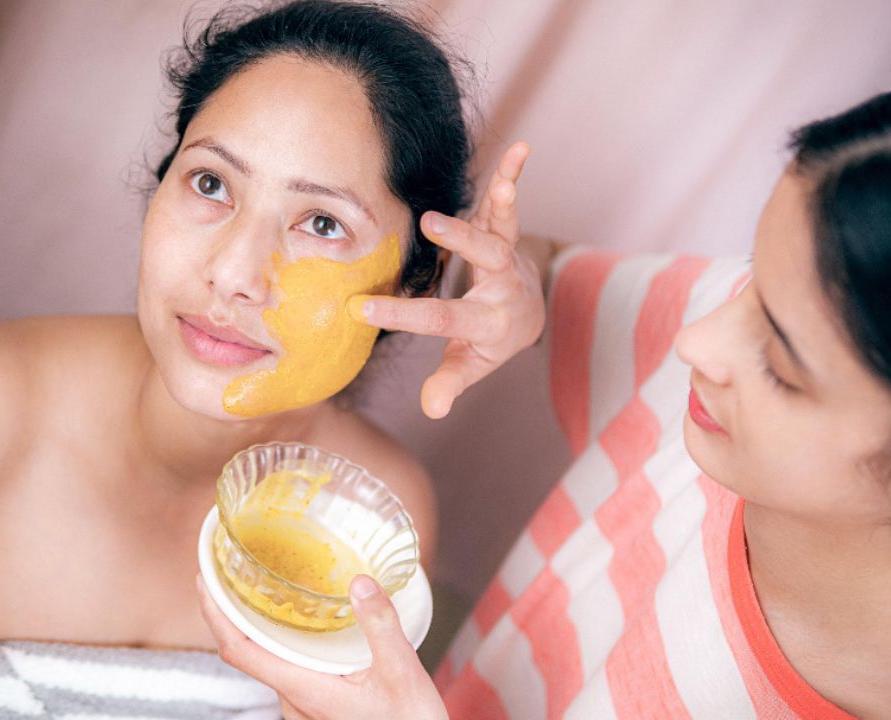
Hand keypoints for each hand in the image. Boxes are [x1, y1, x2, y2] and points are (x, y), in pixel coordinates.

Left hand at [198, 574, 447, 719]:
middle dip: (233, 611)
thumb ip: (380, 627)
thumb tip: (359, 582)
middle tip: (230, 570)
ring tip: (261, 588)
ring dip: (259, 625)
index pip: (239, 650)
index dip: (215, 614)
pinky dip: (281, 640)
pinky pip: (288, 669)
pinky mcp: (316, 707)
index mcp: (302, 690)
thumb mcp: (402, 674)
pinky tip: (299, 622)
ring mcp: (303, 707)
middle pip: (248, 651)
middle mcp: (294, 701)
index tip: (205, 580)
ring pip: (269, 661)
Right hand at [352, 141, 543, 418]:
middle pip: (487, 263)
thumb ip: (452, 383)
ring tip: (501, 185)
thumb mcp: (470, 364)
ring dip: (501, 205)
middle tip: (432, 226)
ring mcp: (508, 256)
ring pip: (504, 230)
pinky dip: (513, 176)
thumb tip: (433, 410)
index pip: (443, 319)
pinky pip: (508, 203)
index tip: (362, 310)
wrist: (529, 312)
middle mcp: (502, 287)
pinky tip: (522, 150)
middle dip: (463, 244)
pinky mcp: (507, 230)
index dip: (403, 316)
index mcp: (488, 322)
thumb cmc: (488, 339)